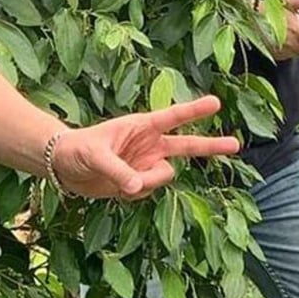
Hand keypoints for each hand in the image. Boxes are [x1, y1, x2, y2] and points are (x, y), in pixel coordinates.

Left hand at [52, 96, 237, 199]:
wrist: (62, 168)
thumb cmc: (76, 149)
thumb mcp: (95, 156)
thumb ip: (119, 171)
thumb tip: (137, 187)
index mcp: (142, 126)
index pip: (173, 117)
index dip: (195, 110)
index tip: (216, 103)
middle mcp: (151, 144)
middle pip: (188, 145)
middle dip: (212, 146)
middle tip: (236, 145)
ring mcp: (147, 163)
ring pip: (164, 176)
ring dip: (147, 183)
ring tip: (122, 182)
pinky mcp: (140, 182)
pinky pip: (148, 192)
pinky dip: (134, 194)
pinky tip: (117, 190)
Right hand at [267, 0, 298, 60]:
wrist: (245, 18)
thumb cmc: (266, 7)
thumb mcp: (286, 1)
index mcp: (297, 30)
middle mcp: (291, 43)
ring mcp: (281, 51)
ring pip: (296, 54)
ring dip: (297, 47)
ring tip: (287, 34)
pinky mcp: (272, 54)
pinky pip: (284, 55)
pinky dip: (285, 50)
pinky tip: (279, 39)